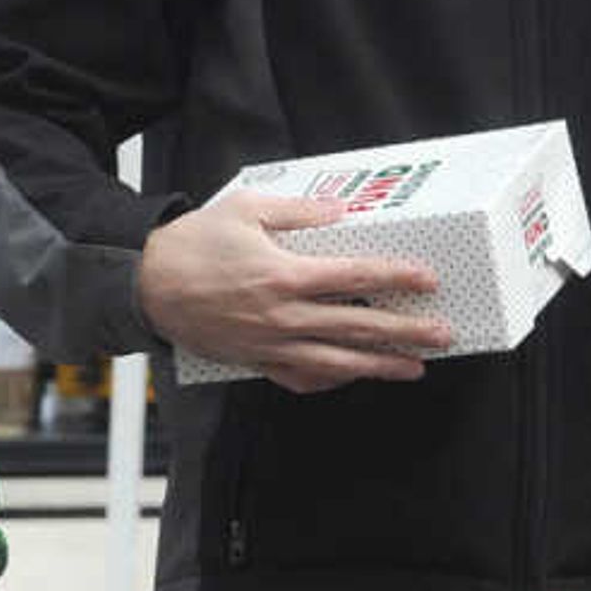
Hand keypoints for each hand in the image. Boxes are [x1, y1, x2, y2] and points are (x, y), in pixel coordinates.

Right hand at [136, 198, 447, 391]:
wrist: (148, 285)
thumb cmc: (194, 244)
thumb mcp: (247, 209)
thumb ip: (300, 212)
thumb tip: (340, 213)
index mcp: (284, 275)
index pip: (355, 278)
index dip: (396, 279)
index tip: (427, 280)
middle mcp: (282, 317)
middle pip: (358, 328)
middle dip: (405, 332)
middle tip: (442, 335)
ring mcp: (270, 345)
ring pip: (336, 363)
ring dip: (379, 367)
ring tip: (414, 368)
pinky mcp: (255, 360)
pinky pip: (301, 378)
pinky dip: (332, 381)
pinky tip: (355, 376)